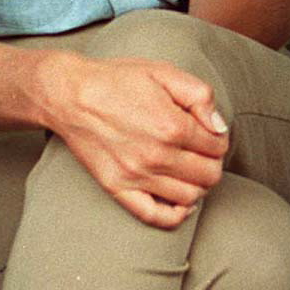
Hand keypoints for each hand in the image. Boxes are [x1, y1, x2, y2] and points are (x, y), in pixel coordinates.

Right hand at [39, 54, 229, 228]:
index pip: (218, 147)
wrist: (69, 95)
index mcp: (172, 126)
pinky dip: (176, 214)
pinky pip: (155, 216)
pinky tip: (181, 201)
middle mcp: (156, 156)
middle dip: (213, 163)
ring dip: (199, 186)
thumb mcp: (164, 72)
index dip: (219, 139)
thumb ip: (200, 97)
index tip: (209, 133)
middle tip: (202, 152)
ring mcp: (136, 176)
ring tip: (190, 170)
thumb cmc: (117, 81)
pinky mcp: (117, 188)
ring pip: (190, 197)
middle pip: (209, 175)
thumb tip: (219, 127)